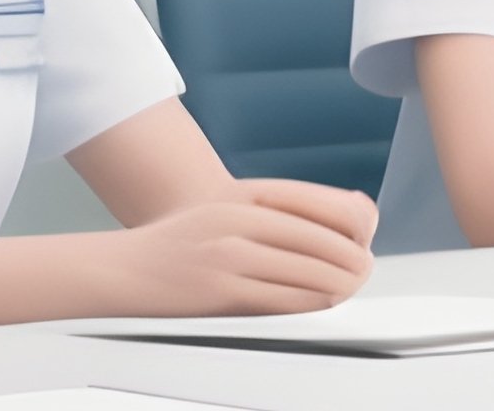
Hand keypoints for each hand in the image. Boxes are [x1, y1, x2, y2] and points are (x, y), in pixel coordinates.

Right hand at [112, 179, 377, 317]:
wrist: (128, 267)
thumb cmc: (187, 237)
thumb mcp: (234, 205)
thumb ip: (283, 206)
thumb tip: (350, 211)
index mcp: (246, 193)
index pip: (315, 200)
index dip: (349, 220)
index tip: (366, 234)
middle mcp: (240, 220)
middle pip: (314, 237)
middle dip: (349, 255)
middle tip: (366, 265)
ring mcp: (229, 256)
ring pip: (302, 270)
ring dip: (336, 280)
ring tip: (353, 284)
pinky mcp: (220, 294)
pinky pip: (279, 299)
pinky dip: (310, 300)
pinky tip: (325, 300)